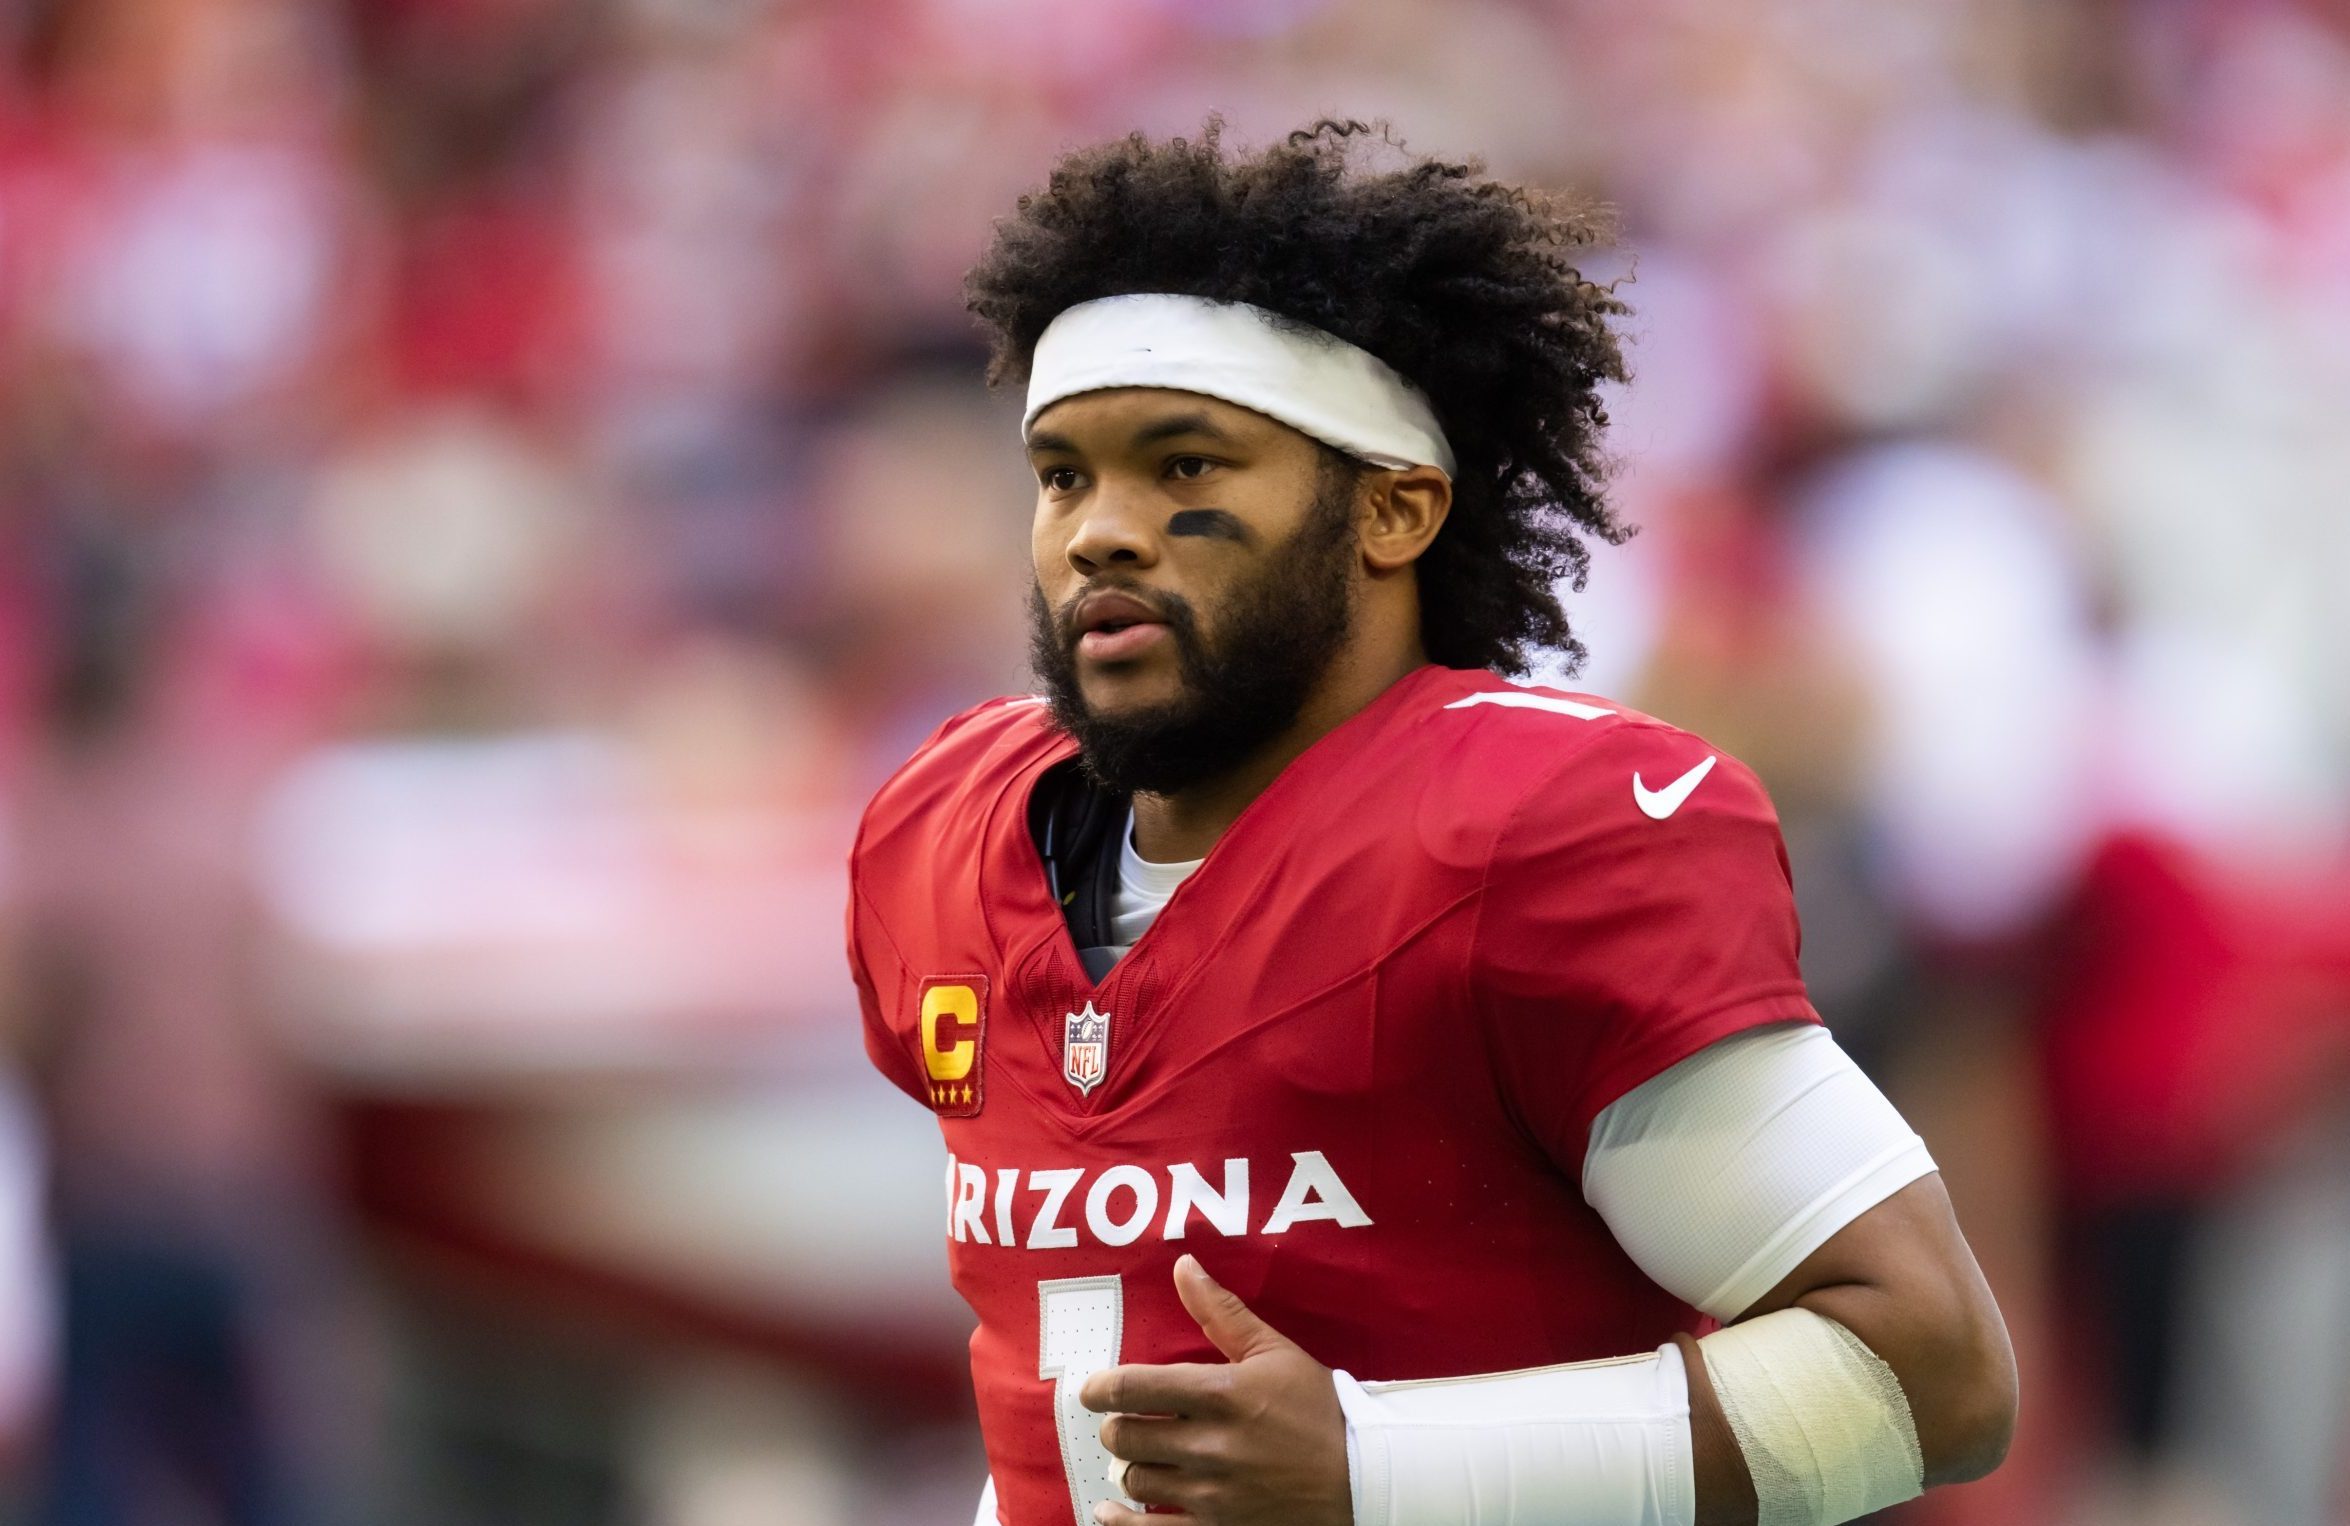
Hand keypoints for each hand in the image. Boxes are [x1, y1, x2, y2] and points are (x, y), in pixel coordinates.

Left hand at [1080, 1253, 1351, 1524]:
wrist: (1365, 1477)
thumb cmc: (1318, 1409)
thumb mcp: (1274, 1352)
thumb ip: (1222, 1312)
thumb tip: (1183, 1267)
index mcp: (1222, 1394)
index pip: (1135, 1387)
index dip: (1101, 1388)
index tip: (1091, 1390)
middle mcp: (1211, 1446)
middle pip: (1127, 1436)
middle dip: (1118, 1427)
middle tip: (1127, 1422)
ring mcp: (1214, 1495)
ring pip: (1138, 1480)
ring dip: (1133, 1466)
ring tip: (1144, 1457)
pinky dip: (1122, 1523)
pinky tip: (1110, 1511)